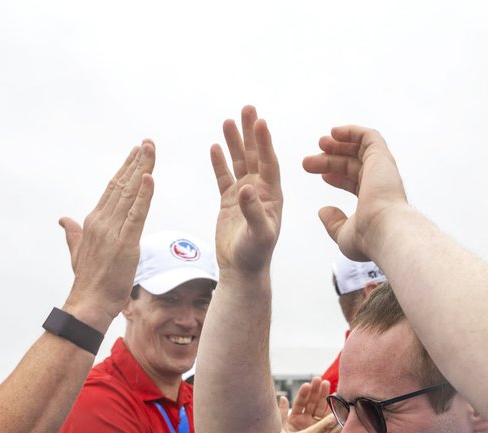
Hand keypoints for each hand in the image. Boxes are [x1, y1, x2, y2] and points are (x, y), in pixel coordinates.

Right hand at [60, 142, 155, 320]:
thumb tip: (63, 219)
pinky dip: (144, 195)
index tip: (136, 152)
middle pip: (122, 185)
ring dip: (142, 169)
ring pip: (130, 194)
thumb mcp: (78, 252)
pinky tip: (149, 178)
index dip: (126, 169)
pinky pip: (136, 214)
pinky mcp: (125, 243)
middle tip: (148, 142)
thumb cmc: (88, 282)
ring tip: (151, 150)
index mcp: (94, 222)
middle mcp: (102, 221)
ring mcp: (112, 231)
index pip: (112, 189)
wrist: (88, 304)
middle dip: (136, 162)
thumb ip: (73, 233)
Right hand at [210, 105, 282, 275]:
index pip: (268, 162)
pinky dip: (220, 162)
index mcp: (272, 195)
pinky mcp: (229, 202)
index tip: (260, 122)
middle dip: (251, 132)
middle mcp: (260, 190)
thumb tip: (245, 188)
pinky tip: (215, 147)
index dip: (264, 142)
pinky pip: (223, 177)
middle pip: (255, 155)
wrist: (241, 270)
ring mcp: (244, 194)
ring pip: (239, 162)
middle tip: (247, 108)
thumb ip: (253, 211)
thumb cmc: (255, 255)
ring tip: (228, 121)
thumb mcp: (259, 234)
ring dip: (234, 142)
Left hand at [281, 377, 331, 432]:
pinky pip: (327, 416)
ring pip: (319, 407)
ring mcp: (314, 423)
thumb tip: (283, 397)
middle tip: (318, 379)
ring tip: (326, 384)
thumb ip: (282, 413)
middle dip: (315, 390)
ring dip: (323, 395)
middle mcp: (305, 419)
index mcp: (294, 418)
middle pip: (310, 402)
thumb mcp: (281, 428)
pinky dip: (331, 408)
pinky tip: (335, 398)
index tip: (307, 385)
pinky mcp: (323, 428)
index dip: (303, 393)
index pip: (299, 402)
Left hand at [300, 126, 408, 260]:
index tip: (320, 175)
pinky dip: (353, 131)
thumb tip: (322, 212)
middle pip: (353, 164)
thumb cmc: (368, 238)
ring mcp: (382, 170)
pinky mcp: (382, 157)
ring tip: (320, 143)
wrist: (384, 230)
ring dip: (339, 144)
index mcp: (375, 200)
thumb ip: (333, 223)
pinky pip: (370, 136)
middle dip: (331, 160)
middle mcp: (381, 183)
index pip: (354, 182)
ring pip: (360, 148)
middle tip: (308, 161)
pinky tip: (334, 132)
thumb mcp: (344, 234)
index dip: (336, 176)